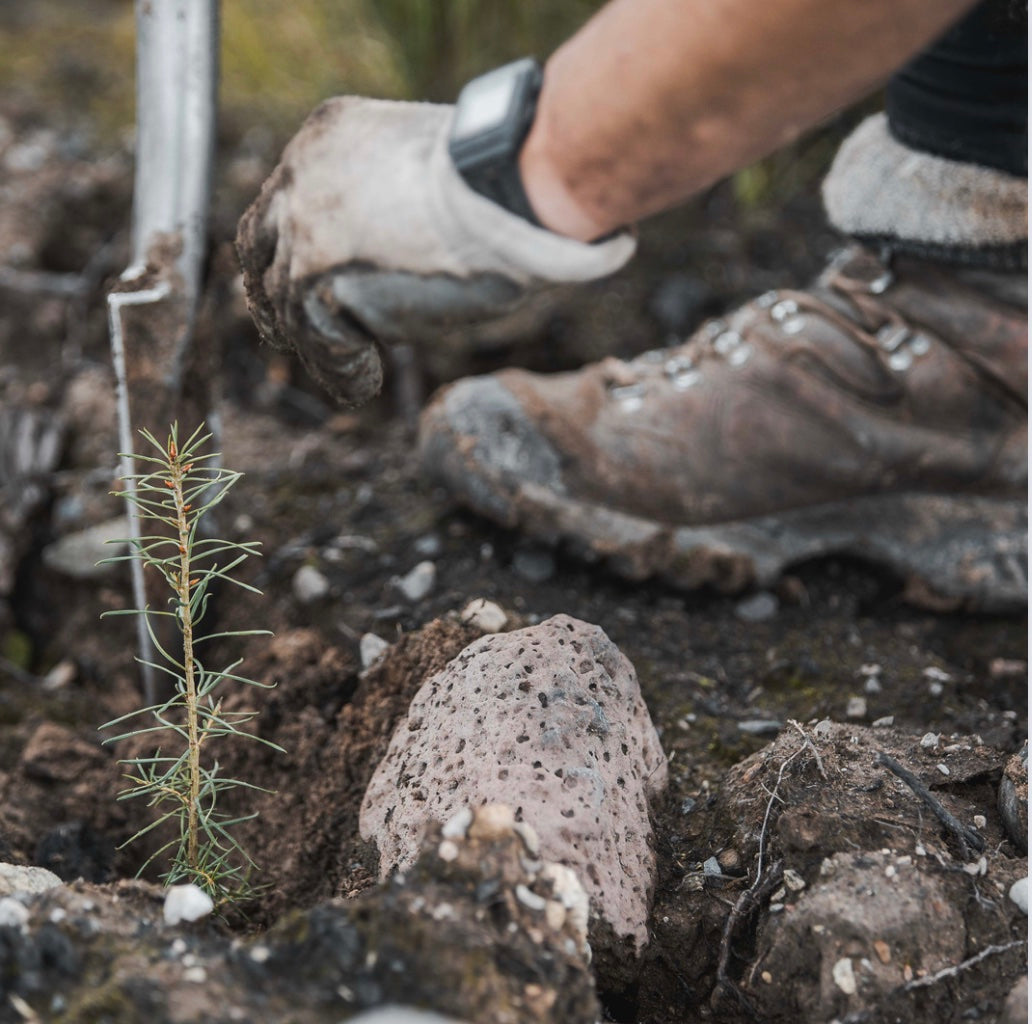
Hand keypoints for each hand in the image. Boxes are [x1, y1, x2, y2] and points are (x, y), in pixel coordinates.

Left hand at [235, 97, 634, 406]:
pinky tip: (363, 382)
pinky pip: (316, 338)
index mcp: (325, 139)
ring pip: (287, 301)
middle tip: (290, 331)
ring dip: (316, 342)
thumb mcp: (423, 171)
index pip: (284, 199)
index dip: (287, 245)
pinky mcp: (318, 278)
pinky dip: (340, 369)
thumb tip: (387, 252)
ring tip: (354, 369)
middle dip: (273, 294)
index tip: (300, 276)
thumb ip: (387, 201)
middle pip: (262, 249)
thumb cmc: (496, 182)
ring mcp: (304, 229)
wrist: (503, 189)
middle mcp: (301, 178)